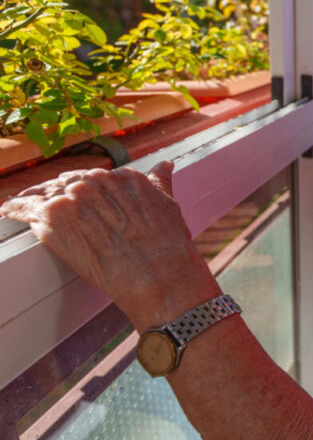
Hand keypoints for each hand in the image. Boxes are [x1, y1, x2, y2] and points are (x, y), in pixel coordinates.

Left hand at [0, 162, 218, 329]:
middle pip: (66, 183)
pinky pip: (25, 208)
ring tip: (20, 207)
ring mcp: (74, 197)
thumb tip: (165, 165)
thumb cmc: (168, 246)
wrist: (158, 273)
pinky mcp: (54, 217)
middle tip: (50, 208)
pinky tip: (8, 211)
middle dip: (58, 194)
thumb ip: (160, 182)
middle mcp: (97, 180)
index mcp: (123, 176)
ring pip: (43, 192)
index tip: (77, 200)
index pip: (93, 178)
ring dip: (32, 200)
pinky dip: (15, 209)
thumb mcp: (169, 205)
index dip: (83, 191)